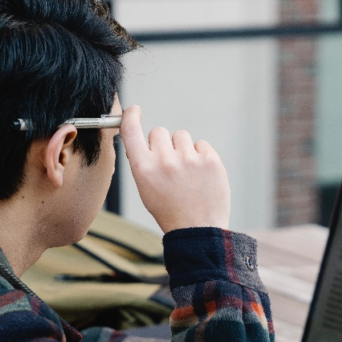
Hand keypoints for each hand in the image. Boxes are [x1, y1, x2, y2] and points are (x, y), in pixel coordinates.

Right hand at [120, 105, 230, 232]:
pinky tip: (201, 176)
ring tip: (188, 174)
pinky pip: (202, 145)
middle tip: (171, 167)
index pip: (131, 131)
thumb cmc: (171, 212)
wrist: (198, 231)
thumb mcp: (147, 190)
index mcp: (143, 169)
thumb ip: (143, 164)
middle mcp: (164, 160)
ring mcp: (189, 159)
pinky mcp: (210, 160)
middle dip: (164, 145)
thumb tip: (142, 142)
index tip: (135, 110)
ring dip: (184, 149)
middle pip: (160, 132)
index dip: (131, 116)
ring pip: (182, 136)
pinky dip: (201, 156)